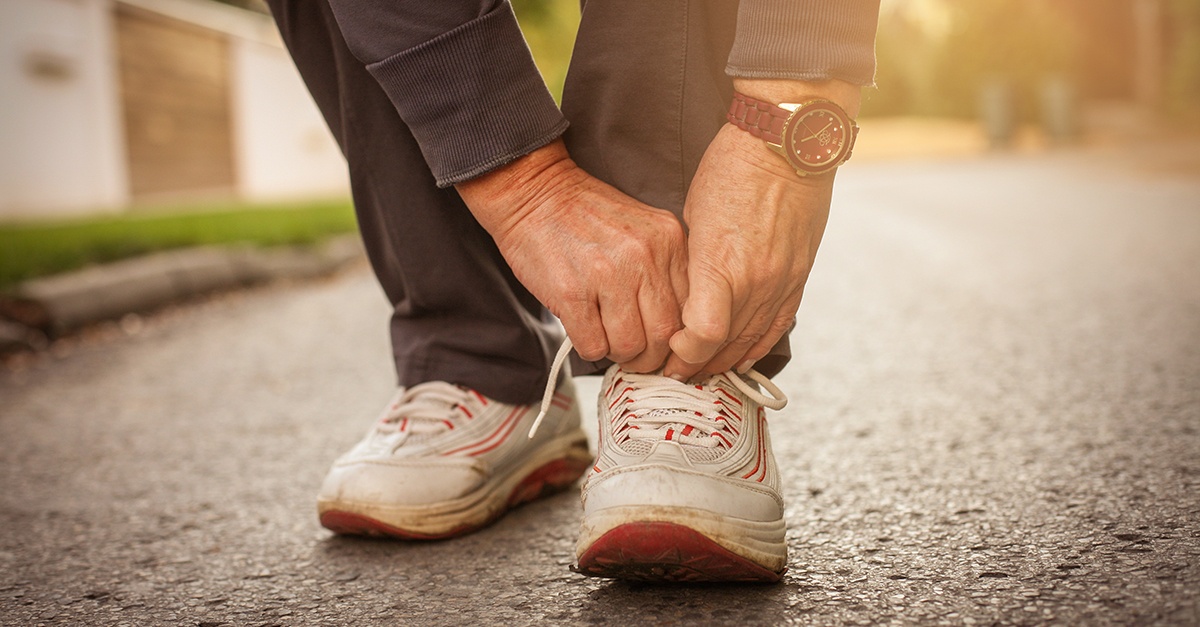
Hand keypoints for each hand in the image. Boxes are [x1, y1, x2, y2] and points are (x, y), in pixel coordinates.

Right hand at [457, 140, 687, 371]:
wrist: (534, 193)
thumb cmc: (586, 216)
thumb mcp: (643, 230)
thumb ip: (665, 270)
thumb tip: (676, 329)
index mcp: (668, 241)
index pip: (691, 311)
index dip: (677, 339)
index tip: (663, 346)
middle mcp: (644, 257)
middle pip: (663, 335)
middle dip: (648, 356)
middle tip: (635, 354)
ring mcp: (607, 274)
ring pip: (629, 346)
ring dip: (617, 353)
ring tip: (606, 338)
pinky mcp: (571, 292)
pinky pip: (593, 346)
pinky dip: (590, 348)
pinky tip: (584, 329)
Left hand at [662, 79, 859, 379]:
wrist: (786, 144)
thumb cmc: (729, 170)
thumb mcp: (692, 215)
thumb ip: (690, 262)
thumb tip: (679, 295)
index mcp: (721, 265)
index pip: (701, 335)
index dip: (681, 352)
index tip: (664, 351)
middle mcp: (756, 281)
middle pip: (724, 347)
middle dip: (694, 365)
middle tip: (672, 371)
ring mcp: (781, 281)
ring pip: (751, 342)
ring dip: (724, 361)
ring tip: (700, 370)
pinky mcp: (798, 277)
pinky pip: (778, 326)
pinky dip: (757, 346)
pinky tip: (740, 357)